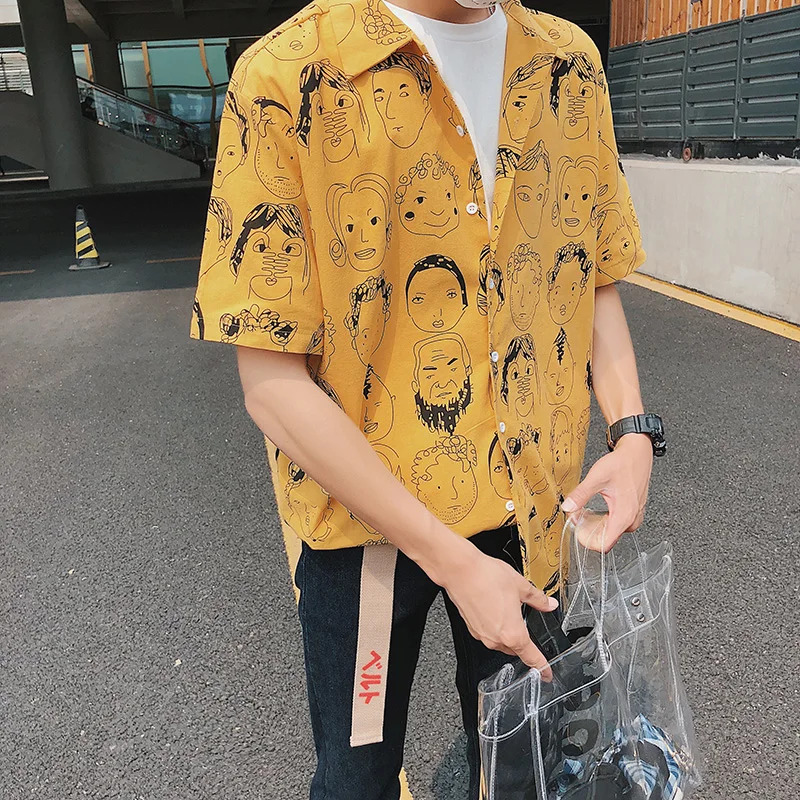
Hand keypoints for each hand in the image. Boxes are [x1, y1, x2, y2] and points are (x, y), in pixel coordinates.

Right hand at [439, 545, 557, 676]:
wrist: (460, 571)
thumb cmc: (487, 577)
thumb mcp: (521, 586)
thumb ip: (538, 599)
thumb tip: (548, 604)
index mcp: (513, 634)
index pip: (532, 658)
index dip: (542, 668)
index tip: (547, 674)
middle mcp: (496, 639)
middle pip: (515, 649)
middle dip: (523, 641)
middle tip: (525, 622)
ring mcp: (481, 635)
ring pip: (500, 641)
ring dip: (507, 632)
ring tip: (507, 609)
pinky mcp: (471, 628)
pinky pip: (487, 633)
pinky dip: (494, 625)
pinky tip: (494, 607)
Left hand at [561, 433, 652, 551]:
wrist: (637, 453)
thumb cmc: (622, 464)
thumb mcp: (597, 478)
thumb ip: (581, 494)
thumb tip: (568, 507)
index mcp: (624, 516)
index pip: (604, 545)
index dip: (587, 541)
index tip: (577, 529)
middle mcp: (631, 520)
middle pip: (606, 539)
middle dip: (588, 530)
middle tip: (577, 515)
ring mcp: (633, 517)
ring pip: (610, 532)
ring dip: (595, 525)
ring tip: (584, 511)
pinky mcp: (632, 512)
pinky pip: (615, 524)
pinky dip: (603, 520)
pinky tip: (594, 509)